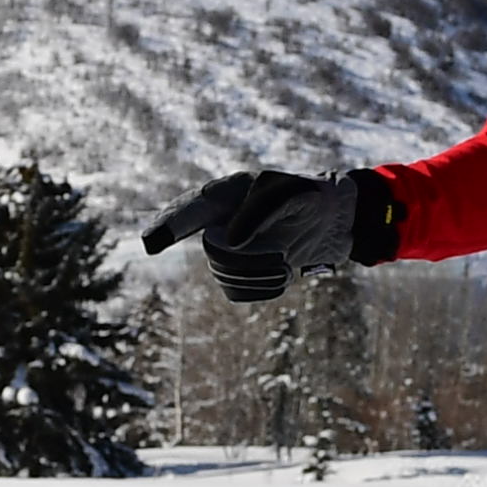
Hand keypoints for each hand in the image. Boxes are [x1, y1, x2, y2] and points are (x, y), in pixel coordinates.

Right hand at [140, 168, 391, 304]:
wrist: (335, 222)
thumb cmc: (311, 199)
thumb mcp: (292, 195)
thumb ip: (258, 211)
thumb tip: (230, 240)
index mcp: (227, 194)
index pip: (190, 210)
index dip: (168, 225)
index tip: (151, 242)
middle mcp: (221, 221)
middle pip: (213, 252)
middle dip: (248, 260)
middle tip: (282, 253)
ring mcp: (230, 248)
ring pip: (225, 276)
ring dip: (261, 275)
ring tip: (286, 260)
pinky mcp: (242, 271)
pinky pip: (237, 291)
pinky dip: (263, 288)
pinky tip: (282, 272)